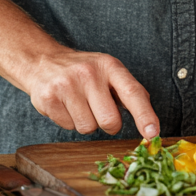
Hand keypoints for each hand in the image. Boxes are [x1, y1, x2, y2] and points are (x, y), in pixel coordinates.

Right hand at [25, 48, 159, 139]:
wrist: (43, 61)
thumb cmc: (83, 71)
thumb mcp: (108, 71)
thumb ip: (128, 91)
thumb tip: (150, 121)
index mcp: (109, 65)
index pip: (132, 92)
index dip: (145, 115)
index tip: (153, 133)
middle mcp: (89, 73)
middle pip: (110, 120)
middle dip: (109, 124)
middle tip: (99, 110)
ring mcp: (67, 85)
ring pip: (88, 128)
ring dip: (86, 122)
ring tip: (79, 104)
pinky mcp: (49, 98)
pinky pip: (68, 128)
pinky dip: (69, 122)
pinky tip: (65, 105)